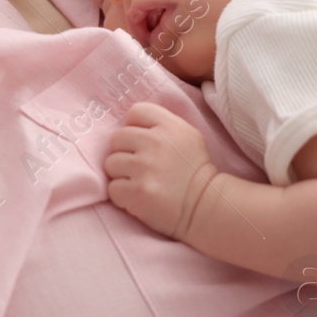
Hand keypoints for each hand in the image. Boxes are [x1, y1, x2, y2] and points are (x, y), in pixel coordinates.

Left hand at [104, 102, 218, 240]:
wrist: (205, 205)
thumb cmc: (195, 171)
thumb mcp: (188, 136)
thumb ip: (162, 125)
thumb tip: (131, 125)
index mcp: (169, 126)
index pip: (136, 111)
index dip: (133, 126)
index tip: (140, 141)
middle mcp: (155, 143)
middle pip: (117, 137)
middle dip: (124, 152)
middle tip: (139, 166)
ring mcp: (144, 168)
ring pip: (111, 163)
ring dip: (121, 174)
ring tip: (139, 181)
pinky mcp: (137, 192)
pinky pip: (112, 188)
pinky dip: (122, 195)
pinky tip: (137, 196)